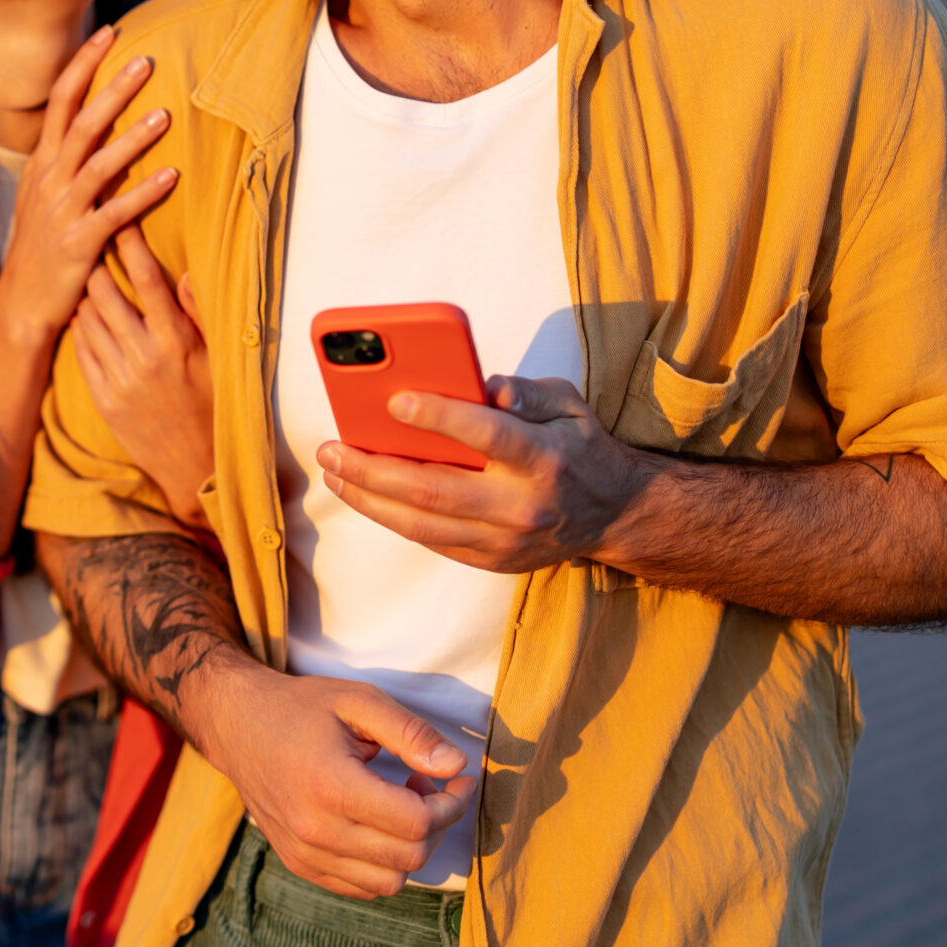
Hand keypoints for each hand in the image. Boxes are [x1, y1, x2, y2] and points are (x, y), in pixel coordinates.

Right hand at [0, 29, 176, 351]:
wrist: (20, 304)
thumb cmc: (40, 248)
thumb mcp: (43, 197)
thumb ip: (63, 161)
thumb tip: (91, 124)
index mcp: (41, 164)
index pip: (61, 102)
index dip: (83, 66)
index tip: (109, 34)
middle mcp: (49, 181)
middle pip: (80, 123)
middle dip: (112, 90)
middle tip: (146, 62)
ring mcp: (62, 212)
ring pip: (98, 164)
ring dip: (132, 137)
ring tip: (165, 115)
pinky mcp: (79, 244)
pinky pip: (115, 213)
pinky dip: (143, 193)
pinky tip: (171, 177)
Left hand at [72, 227, 213, 525]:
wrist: (196, 467)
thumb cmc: (212, 405)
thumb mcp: (217, 358)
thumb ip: (198, 313)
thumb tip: (185, 273)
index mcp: (177, 341)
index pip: (148, 279)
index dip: (131, 243)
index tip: (120, 214)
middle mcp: (144, 355)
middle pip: (108, 292)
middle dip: (96, 257)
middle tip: (86, 230)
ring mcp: (119, 377)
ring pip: (88, 318)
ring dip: (83, 290)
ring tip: (78, 265)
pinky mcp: (102, 397)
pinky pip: (81, 350)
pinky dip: (79, 326)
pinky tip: (79, 310)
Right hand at [186, 657, 473, 898]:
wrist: (234, 724)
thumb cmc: (299, 708)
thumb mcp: (358, 701)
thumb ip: (410, 732)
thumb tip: (455, 765)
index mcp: (331, 786)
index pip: (417, 822)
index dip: (452, 803)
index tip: (458, 779)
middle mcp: (315, 829)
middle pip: (409, 857)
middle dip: (436, 823)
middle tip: (424, 785)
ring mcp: (304, 853)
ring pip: (389, 883)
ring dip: (409, 849)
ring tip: (396, 807)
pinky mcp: (299, 863)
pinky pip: (361, 888)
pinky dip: (382, 866)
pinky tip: (375, 826)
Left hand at [317, 375, 655, 572]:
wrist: (614, 513)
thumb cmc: (577, 446)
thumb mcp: (567, 404)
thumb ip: (527, 390)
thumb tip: (485, 386)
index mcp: (544, 458)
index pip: (487, 436)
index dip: (439, 417)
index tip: (394, 400)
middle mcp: (522, 504)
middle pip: (435, 489)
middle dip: (373, 468)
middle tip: (332, 447)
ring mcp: (506, 539)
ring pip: (423, 523)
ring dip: (369, 498)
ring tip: (334, 472)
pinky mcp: (492, 560)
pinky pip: (430, 539)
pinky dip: (392, 517)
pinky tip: (364, 494)